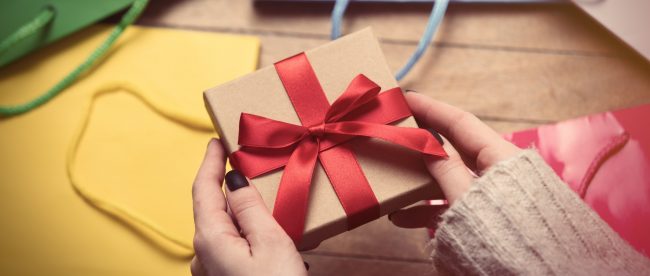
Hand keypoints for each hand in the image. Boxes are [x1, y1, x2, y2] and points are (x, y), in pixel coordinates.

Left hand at [190, 139, 306, 275]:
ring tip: (270, 198)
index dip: (210, 162)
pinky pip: (235, 245)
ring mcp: (213, 269)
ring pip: (227, 227)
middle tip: (247, 161)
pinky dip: (250, 232)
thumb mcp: (270, 242)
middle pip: (215, 208)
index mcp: (210, 239)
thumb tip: (234, 179)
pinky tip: (271, 233)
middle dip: (231, 185)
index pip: (204, 189)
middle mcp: (204, 254)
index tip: (217, 141)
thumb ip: (250, 208)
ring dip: (245, 211)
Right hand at [390, 92, 520, 228]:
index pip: (460, 122)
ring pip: (449, 180)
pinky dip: (429, 208)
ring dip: (420, 184)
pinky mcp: (486, 217)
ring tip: (392, 186)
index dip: (431, 108)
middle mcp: (497, 172)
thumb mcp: (468, 198)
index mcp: (500, 157)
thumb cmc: (505, 232)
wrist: (536, 274)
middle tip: (395, 137)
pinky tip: (404, 217)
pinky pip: (453, 204)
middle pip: (453, 150)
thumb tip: (426, 145)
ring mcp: (491, 195)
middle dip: (422, 146)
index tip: (405, 97)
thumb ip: (445, 170)